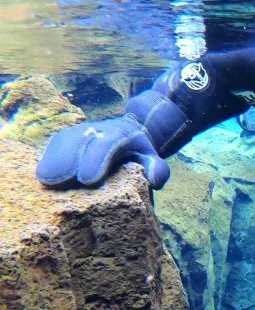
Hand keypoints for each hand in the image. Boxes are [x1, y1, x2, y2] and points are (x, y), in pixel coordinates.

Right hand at [36, 115, 170, 189]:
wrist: (130, 133)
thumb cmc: (140, 154)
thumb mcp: (153, 160)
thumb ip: (158, 169)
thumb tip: (153, 179)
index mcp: (121, 134)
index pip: (107, 143)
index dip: (95, 159)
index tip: (86, 179)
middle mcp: (99, 128)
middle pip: (79, 140)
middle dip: (68, 160)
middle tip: (55, 181)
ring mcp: (81, 130)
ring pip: (65, 140)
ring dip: (53, 159)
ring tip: (44, 179)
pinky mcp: (68, 136)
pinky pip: (55, 143)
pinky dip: (48, 157)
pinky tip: (42, 174)